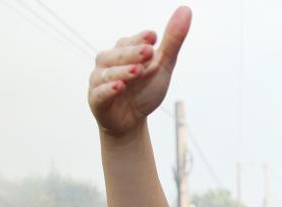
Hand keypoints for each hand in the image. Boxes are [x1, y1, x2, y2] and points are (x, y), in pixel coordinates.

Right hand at [88, 6, 191, 137]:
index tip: (153, 37)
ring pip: (109, 73)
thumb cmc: (145, 90)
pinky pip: (100, 93)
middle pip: (118, 55)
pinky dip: (109, 90)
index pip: (131, 41)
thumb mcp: (162, 65)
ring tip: (138, 71)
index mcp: (124, 50)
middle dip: (133, 53)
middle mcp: (108, 61)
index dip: (141, 40)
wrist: (131, 120)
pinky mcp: (96, 99)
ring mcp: (100, 79)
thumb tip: (186, 10)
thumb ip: (172, 41)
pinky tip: (119, 87)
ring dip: (123, 71)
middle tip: (148, 52)